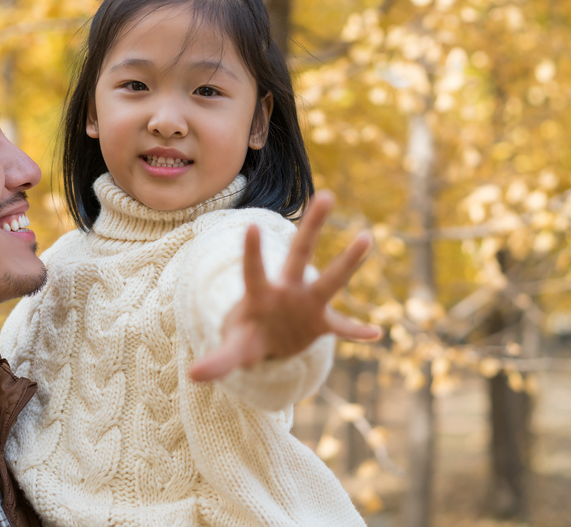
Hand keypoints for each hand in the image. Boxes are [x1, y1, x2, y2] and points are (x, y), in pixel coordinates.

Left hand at [188, 191, 380, 381]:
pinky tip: (377, 332)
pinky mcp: (321, 322)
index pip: (254, 270)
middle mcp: (286, 291)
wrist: (264, 344)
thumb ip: (218, 361)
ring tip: (366, 238)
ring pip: (331, 280)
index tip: (253, 226)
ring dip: (348, 261)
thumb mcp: (233, 350)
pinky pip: (343, 327)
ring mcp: (307, 304)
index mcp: (259, 295)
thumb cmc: (245, 337)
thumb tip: (193, 375)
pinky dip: (357, 332)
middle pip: (300, 254)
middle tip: (325, 194)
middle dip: (312, 227)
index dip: (253, 252)